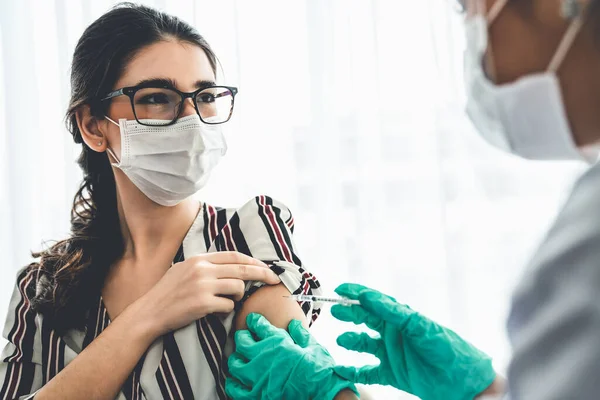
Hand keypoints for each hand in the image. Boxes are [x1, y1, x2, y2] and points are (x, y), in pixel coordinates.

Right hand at [139, 252, 279, 335]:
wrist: (148, 313)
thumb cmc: (167, 294)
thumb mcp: (184, 270)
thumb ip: (205, 266)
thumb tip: (231, 266)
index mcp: (199, 259)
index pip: (234, 255)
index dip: (254, 261)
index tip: (266, 268)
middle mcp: (202, 269)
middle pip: (242, 269)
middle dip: (262, 274)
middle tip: (275, 280)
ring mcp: (202, 285)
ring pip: (238, 287)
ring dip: (238, 297)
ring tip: (225, 302)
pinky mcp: (202, 303)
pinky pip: (228, 305)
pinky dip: (226, 310)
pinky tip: (214, 312)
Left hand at [225, 313, 357, 399]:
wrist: (321, 393)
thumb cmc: (319, 369)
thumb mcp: (313, 346)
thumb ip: (300, 334)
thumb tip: (293, 323)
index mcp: (278, 342)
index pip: (259, 326)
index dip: (254, 321)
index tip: (252, 320)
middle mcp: (263, 357)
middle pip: (242, 342)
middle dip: (241, 337)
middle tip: (243, 337)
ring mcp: (258, 377)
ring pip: (236, 364)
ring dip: (235, 359)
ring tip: (237, 359)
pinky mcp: (257, 395)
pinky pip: (237, 389)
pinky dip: (233, 384)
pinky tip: (234, 381)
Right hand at [332, 283, 495, 399]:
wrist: (463, 382)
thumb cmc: (446, 347)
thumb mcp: (419, 325)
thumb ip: (392, 311)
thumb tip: (367, 295)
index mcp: (400, 318)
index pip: (374, 301)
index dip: (356, 293)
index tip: (339, 289)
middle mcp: (393, 333)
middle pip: (365, 320)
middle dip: (349, 315)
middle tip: (334, 312)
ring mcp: (391, 353)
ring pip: (363, 344)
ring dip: (351, 341)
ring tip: (341, 340)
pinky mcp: (392, 374)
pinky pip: (367, 371)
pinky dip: (353, 371)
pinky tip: (341, 371)